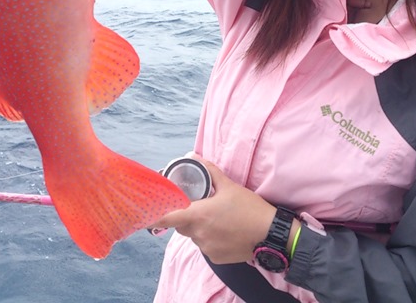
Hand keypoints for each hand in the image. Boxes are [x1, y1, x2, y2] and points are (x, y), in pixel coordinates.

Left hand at [150, 157, 288, 264]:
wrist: (270, 234)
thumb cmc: (249, 208)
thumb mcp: (229, 185)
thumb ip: (209, 171)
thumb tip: (193, 156)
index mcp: (199, 215)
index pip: (168, 218)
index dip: (155, 216)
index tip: (145, 214)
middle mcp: (199, 234)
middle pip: (181, 225)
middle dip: (185, 215)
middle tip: (199, 205)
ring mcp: (207, 248)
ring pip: (194, 236)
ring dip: (199, 227)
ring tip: (218, 218)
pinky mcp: (216, 258)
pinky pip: (206, 246)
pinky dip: (210, 238)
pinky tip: (225, 230)